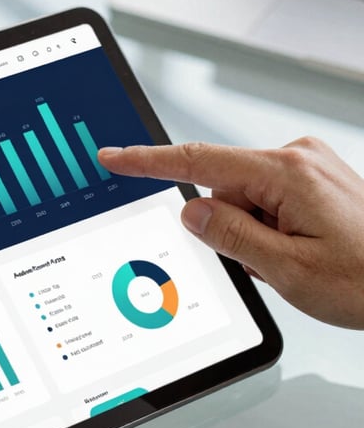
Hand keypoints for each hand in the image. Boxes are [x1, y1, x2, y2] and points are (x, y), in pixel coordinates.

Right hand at [98, 136, 363, 328]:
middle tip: (266, 264)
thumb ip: (230, 236)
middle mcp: (296, 159)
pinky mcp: (312, 181)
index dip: (148, 162)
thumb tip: (190, 210)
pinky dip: (268, 229)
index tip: (115, 157)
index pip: (198, 162)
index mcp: (287, 173)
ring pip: (244, 200)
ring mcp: (306, 168)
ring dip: (252, 234)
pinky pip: (265, 201)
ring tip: (294, 261)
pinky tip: (299, 251)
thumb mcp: (287, 270)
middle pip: (222, 188)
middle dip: (228, 228)